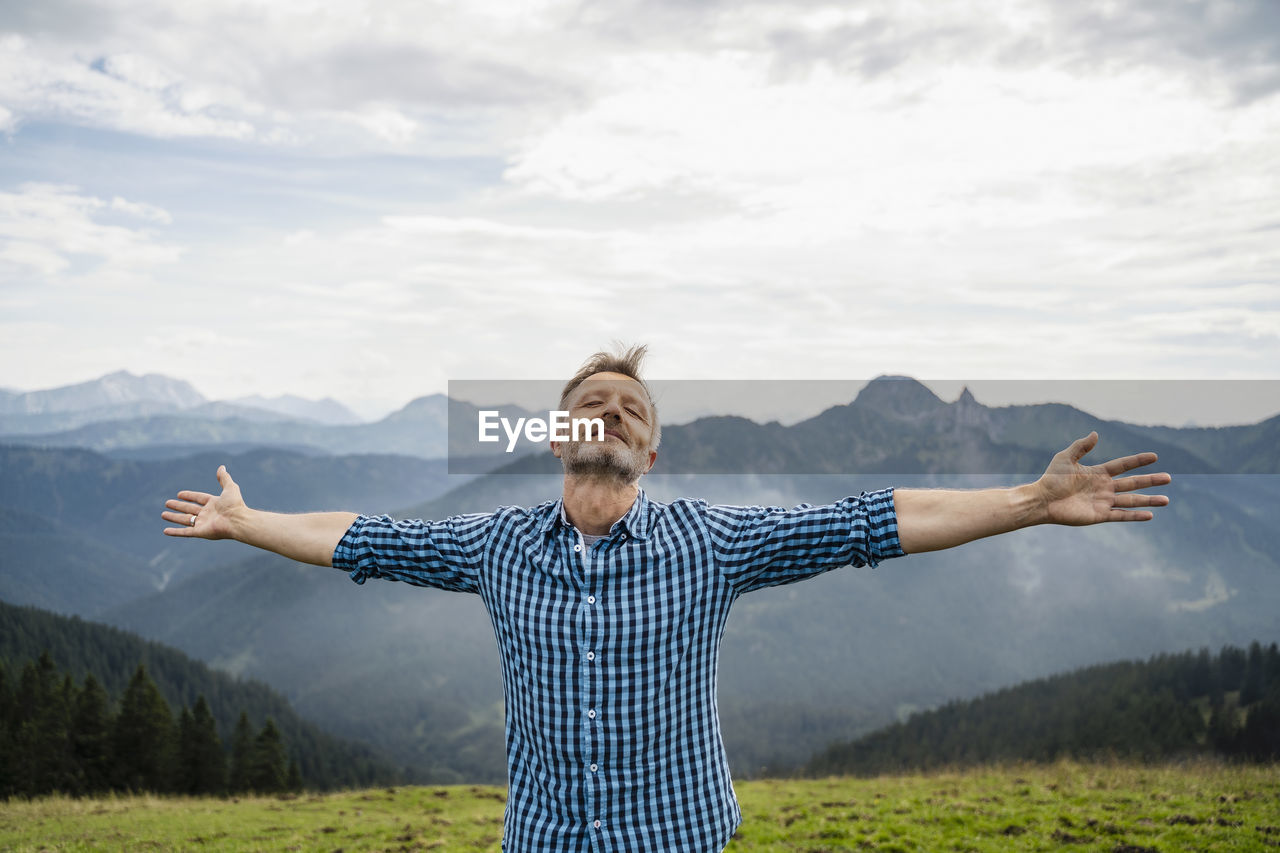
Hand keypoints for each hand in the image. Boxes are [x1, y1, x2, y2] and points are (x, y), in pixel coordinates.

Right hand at [162, 465, 244, 539]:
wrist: (238, 520)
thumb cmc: (235, 505)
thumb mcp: (230, 488)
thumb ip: (224, 478)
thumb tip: (222, 467)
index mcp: (214, 504)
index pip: (199, 498)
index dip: (189, 496)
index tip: (179, 494)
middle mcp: (208, 514)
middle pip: (189, 509)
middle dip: (178, 506)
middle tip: (167, 503)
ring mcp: (203, 524)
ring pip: (185, 520)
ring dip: (174, 517)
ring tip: (163, 514)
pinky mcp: (199, 532)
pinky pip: (184, 532)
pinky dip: (174, 532)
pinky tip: (165, 531)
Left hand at [1036, 432, 1170, 524]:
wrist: (1042, 500)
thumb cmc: (1051, 479)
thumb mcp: (1066, 458)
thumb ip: (1081, 446)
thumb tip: (1096, 433)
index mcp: (1098, 473)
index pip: (1123, 465)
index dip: (1138, 461)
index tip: (1154, 456)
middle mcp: (1104, 488)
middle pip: (1132, 483)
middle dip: (1150, 481)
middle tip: (1169, 478)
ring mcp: (1103, 502)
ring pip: (1131, 501)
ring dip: (1148, 500)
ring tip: (1166, 500)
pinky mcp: (1099, 515)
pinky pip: (1121, 515)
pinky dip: (1135, 516)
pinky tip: (1150, 515)